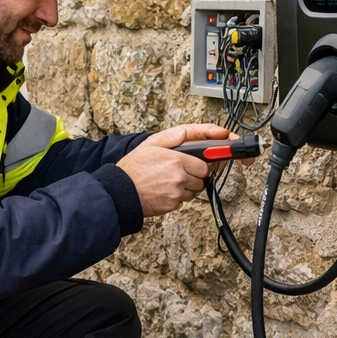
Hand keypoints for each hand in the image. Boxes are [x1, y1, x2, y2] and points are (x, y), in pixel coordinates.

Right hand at [117, 124, 231, 216]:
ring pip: (194, 191)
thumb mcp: (150, 143)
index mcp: (176, 159)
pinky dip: (177, 197)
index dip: (202, 164)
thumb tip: (188, 133)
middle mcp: (179, 176)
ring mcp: (177, 192)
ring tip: (168, 181)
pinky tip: (164, 190)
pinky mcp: (172, 204)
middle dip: (194, 175)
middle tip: (179, 172)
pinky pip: (183, 201)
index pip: (204, 164)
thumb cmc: (133, 168)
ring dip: (187, 187)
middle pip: (202, 178)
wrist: (120, 192)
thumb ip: (172, 136)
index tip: (216, 162)